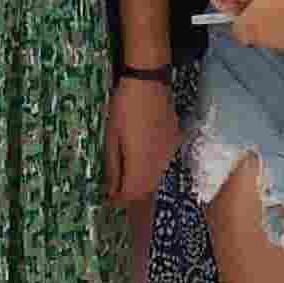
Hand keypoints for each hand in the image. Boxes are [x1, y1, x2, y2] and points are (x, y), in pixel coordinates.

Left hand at [106, 77, 176, 205]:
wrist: (149, 82)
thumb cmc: (125, 107)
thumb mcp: (111, 137)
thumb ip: (113, 167)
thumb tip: (112, 189)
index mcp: (141, 164)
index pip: (131, 194)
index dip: (119, 200)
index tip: (109, 199)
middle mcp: (159, 164)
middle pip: (145, 190)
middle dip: (130, 193)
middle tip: (115, 188)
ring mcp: (169, 154)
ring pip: (155, 179)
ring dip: (140, 182)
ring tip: (126, 173)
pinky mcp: (174, 143)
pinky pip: (162, 164)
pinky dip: (150, 168)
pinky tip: (141, 158)